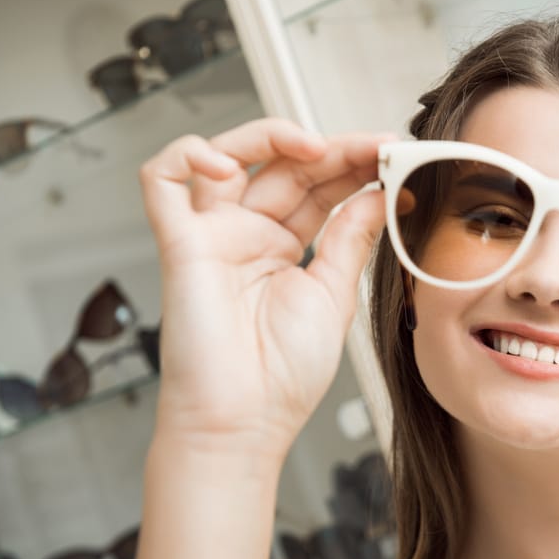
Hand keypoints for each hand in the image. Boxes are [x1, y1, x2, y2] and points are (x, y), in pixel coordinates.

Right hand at [139, 118, 392, 458]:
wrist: (245, 422)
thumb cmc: (286, 375)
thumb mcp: (334, 295)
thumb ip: (351, 239)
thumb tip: (378, 194)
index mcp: (285, 249)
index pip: (319, 188)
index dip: (353, 165)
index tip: (395, 155)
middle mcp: (247, 235)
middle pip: (284, 166)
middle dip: (332, 149)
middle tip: (376, 145)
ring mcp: (212, 235)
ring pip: (226, 155)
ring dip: (270, 136)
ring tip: (317, 146)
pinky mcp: (178, 243)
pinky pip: (163, 181)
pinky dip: (188, 156)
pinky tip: (229, 163)